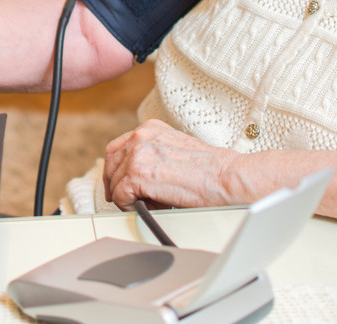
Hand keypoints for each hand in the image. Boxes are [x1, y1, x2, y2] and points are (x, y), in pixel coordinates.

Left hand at [103, 119, 235, 209]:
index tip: (118, 185)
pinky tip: (152, 207)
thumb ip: (153, 155)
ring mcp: (136, 155)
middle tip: (128, 201)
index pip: (116, 148)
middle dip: (116, 186)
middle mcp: (140, 137)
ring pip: (115, 184)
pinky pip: (120, 197)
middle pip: (110, 164)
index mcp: (149, 129)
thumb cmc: (209, 171)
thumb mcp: (174, 151)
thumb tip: (136, 176)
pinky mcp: (136, 175)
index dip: (114, 170)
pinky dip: (131, 207)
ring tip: (155, 203)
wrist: (226, 178)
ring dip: (130, 198)